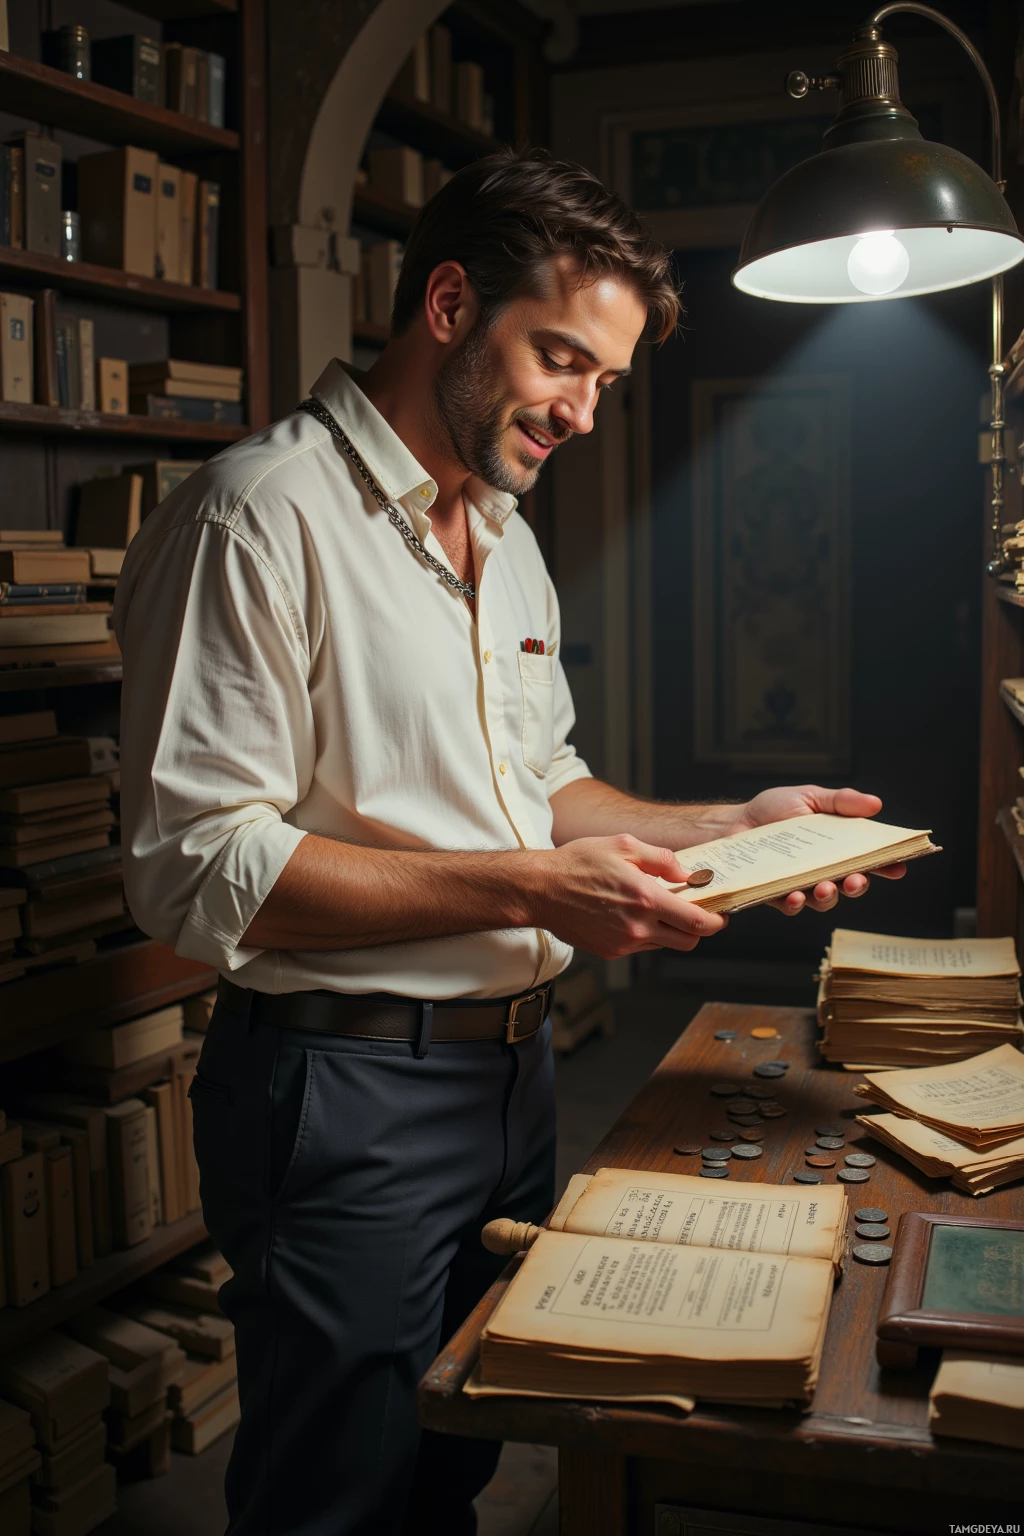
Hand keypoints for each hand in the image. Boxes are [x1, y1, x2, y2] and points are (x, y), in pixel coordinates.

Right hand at [536, 834, 727, 958]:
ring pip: (664, 944)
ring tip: (657, 909)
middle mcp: (638, 926)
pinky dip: (645, 934)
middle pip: (688, 941)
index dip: (716, 921)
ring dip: (670, 930)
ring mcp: (623, 943)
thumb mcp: (623, 845)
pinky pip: (641, 946)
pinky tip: (630, 915)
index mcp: (646, 898)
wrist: (540, 889)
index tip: (720, 915)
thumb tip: (687, 874)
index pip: (697, 922)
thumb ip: (662, 859)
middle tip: (695, 912)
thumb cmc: (578, 863)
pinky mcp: (610, 952)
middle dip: (698, 929)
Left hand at [727, 784, 905, 915]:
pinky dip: (796, 903)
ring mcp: (802, 884)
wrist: (733, 822)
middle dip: (858, 885)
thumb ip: (841, 802)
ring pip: (823, 900)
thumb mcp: (810, 797)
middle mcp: (823, 868)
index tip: (898, 867)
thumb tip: (876, 804)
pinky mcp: (776, 894)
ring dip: (829, 897)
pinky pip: (791, 905)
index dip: (887, 864)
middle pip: (850, 884)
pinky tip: (795, 895)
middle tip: (856, 881)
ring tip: (825, 888)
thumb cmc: (772, 810)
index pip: (868, 858)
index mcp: (837, 846)